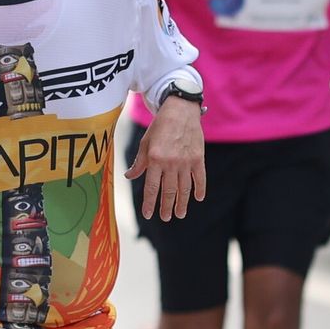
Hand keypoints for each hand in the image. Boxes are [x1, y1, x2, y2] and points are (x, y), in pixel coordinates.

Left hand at [126, 98, 205, 220]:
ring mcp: (186, 161)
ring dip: (182, 203)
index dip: (150, 203)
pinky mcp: (198, 158)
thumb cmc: (160, 126)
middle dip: (166, 207)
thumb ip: (139, 162)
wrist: (180, 110)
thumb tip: (130, 176)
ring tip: (180, 214)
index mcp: (155, 159)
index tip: (148, 215)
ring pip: (184, 188)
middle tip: (166, 218)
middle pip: (169, 191)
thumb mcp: (146, 142)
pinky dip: (199, 189)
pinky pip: (200, 178)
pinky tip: (198, 199)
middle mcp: (171, 162)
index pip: (151, 187)